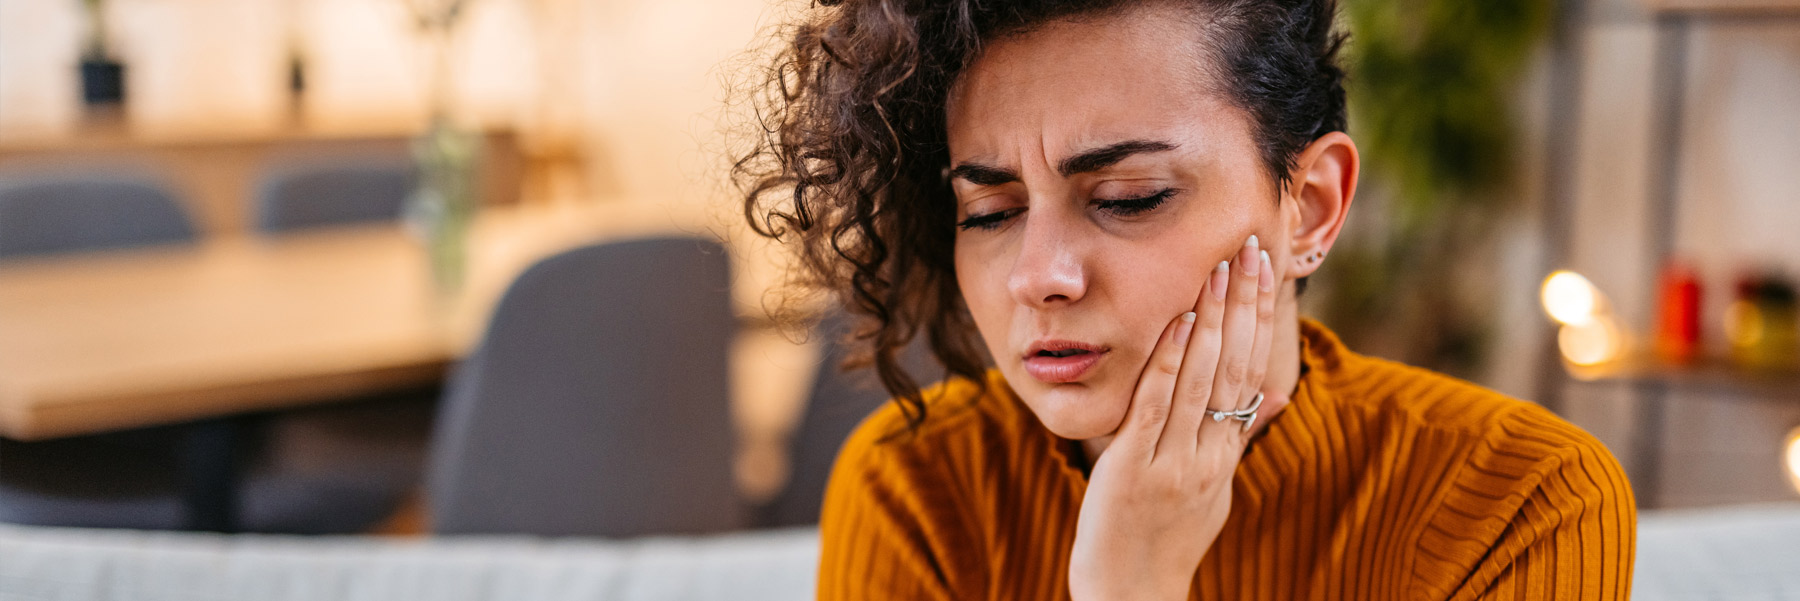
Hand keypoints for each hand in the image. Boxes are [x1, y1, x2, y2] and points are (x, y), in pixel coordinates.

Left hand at [1067, 235, 1289, 600]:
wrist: (1132, 592)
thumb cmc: (1164, 539)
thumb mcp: (1210, 489)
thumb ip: (1230, 442)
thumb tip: (1270, 400)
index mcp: (1226, 454)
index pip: (1253, 372)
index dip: (1261, 319)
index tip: (1265, 270)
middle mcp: (1210, 454)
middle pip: (1237, 366)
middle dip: (1245, 303)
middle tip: (1252, 246)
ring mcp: (1175, 461)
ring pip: (1204, 379)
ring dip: (1215, 317)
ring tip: (1222, 265)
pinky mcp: (1136, 468)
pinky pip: (1158, 407)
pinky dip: (1171, 361)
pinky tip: (1181, 320)